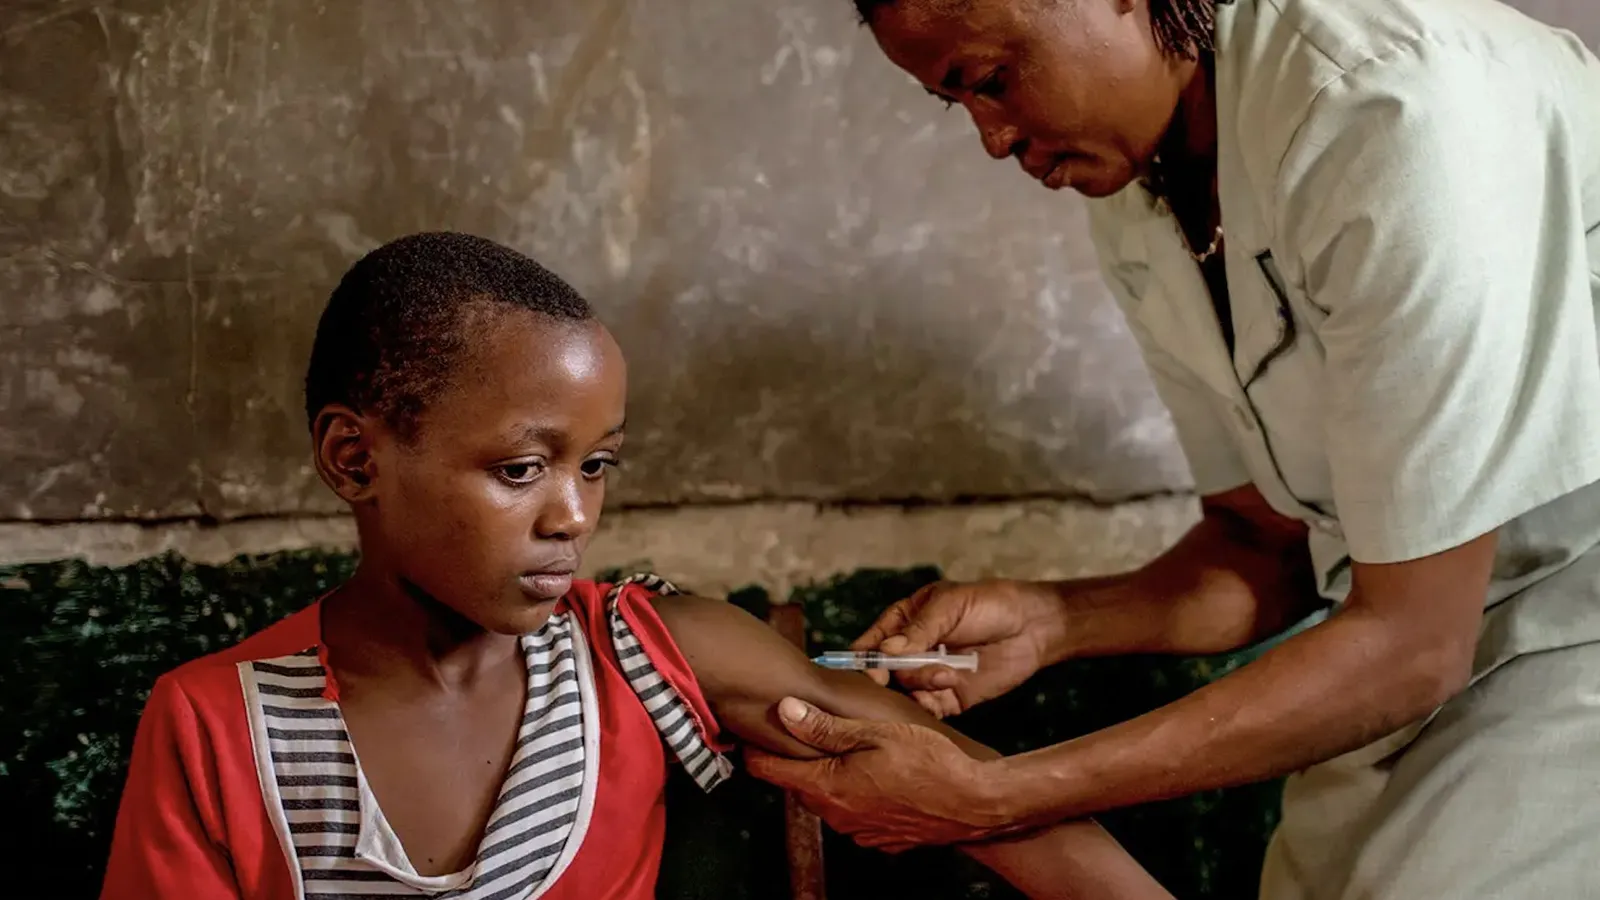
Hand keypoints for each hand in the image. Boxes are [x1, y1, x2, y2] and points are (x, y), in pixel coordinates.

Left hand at [744, 698, 1021, 850]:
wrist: (978, 803)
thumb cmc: (931, 761)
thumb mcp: (877, 732)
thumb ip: (826, 726)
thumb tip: (784, 710)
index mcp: (828, 786)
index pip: (766, 771)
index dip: (756, 747)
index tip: (756, 727)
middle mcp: (837, 815)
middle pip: (797, 783)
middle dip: (799, 757)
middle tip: (811, 725)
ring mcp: (859, 831)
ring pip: (828, 797)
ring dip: (832, 775)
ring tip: (853, 746)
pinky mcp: (880, 838)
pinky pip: (855, 812)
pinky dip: (858, 793)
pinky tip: (880, 774)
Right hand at [853, 579, 1064, 717]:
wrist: (1034, 627)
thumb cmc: (990, 604)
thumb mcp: (950, 605)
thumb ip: (919, 630)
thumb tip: (886, 651)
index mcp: (903, 623)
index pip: (869, 645)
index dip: (865, 660)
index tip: (874, 669)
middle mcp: (911, 653)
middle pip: (882, 675)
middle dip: (893, 677)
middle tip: (909, 673)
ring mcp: (929, 676)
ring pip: (905, 693)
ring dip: (921, 685)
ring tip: (948, 673)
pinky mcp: (949, 698)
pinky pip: (928, 710)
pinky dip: (931, 706)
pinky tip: (950, 687)